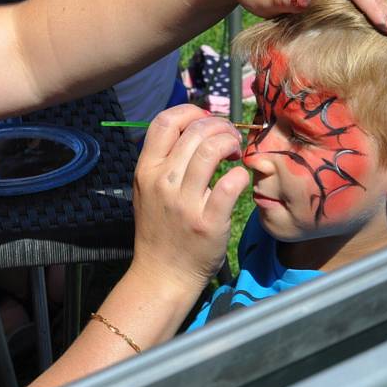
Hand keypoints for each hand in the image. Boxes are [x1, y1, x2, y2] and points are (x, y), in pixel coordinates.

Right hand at [130, 105, 249, 292]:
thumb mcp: (147, 190)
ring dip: (230, 142)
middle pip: (194, 131)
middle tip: (230, 137)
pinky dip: (240, 174)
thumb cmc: (160, 230)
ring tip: (236, 151)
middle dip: (220, 125)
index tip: (206, 120)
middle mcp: (162, 182)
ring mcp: (184, 203)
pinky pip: (230, 185)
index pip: (164, 121)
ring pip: (211, 150)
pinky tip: (240, 177)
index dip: (191, 111)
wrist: (162, 275)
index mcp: (146, 170)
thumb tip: (192, 128)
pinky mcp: (208, 222)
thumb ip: (163, 161)